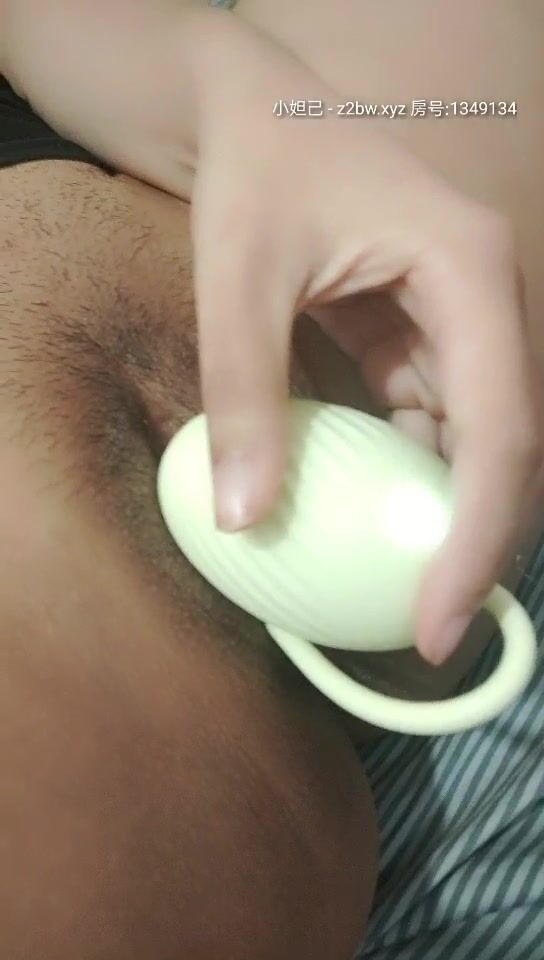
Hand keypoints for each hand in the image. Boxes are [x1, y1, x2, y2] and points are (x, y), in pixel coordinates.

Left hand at [191, 16, 542, 664]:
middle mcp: (489, 299)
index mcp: (472, 273)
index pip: (501, 432)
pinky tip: (377, 513)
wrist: (256, 111)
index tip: (438, 623)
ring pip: (479, 441)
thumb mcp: (239, 276)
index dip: (478, 538)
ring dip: (445, 515)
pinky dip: (412, 474)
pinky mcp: (427, 333)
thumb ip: (244, 391)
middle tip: (428, 631)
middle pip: (509, 447)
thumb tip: (246, 518)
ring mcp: (462, 318)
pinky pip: (435, 420)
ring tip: (406, 590)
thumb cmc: (258, 170)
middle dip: (475, 542)